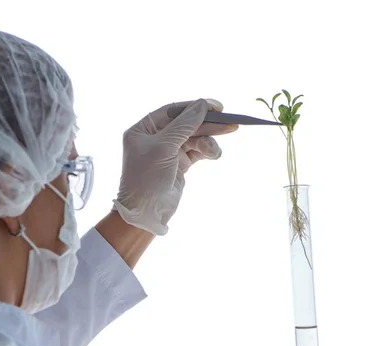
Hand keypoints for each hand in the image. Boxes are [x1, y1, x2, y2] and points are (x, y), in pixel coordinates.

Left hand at [113, 99, 237, 235]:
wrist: (146, 213)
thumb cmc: (146, 179)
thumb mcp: (164, 147)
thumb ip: (184, 125)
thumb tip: (202, 104)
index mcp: (143, 129)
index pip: (172, 111)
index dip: (194, 107)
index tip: (216, 107)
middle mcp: (155, 137)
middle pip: (186, 123)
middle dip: (207, 124)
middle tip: (230, 123)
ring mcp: (168, 150)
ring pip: (194, 138)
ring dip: (207, 141)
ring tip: (215, 152)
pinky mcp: (179, 163)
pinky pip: (197, 150)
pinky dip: (206, 151)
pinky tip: (214, 155)